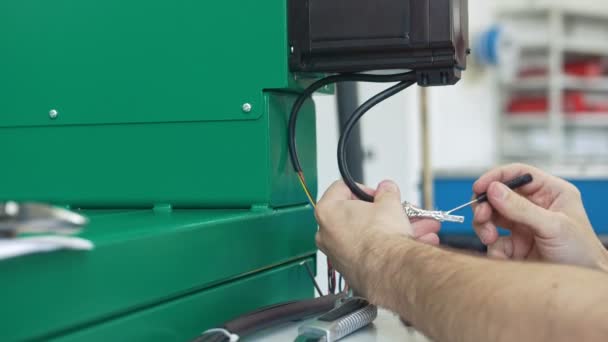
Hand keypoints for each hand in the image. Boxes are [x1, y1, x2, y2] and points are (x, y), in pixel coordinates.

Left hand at [315, 180, 439, 293]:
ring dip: (387, 230)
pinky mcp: (350, 270)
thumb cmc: (380, 239)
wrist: (389, 270)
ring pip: (364, 235)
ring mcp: (336, 254)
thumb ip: (386, 192)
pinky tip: (405, 245)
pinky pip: (368, 252)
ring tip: (411, 227)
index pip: (341, 188)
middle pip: (353, 215)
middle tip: (392, 210)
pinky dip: (384, 248)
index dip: (363, 189)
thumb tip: (386, 189)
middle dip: (378, 212)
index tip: (377, 195)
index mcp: (327, 212)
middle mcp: (325, 234)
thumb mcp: (388, 203)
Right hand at [472, 163, 607, 270]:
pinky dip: (493, 249)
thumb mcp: (553, 227)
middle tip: (481, 216)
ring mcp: (523, 226)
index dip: (496, 177)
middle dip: (486, 206)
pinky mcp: (516, 246)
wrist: (580, 287)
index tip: (479, 188)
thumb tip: (493, 190)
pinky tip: (503, 258)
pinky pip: (495, 242)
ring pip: (491, 217)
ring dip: (484, 226)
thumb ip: (521, 208)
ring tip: (489, 237)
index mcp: (550, 192)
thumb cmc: (582, 254)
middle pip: (498, 195)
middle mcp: (535, 206)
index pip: (518, 174)